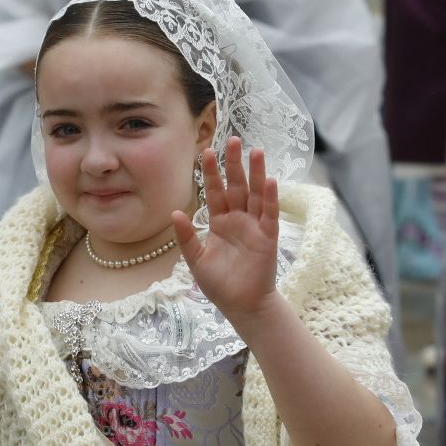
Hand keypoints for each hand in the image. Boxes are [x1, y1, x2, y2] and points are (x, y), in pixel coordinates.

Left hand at [174, 137, 279, 322]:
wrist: (241, 306)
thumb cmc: (220, 284)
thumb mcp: (196, 260)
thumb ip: (186, 237)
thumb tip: (174, 213)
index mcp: (220, 222)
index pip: (215, 192)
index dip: (212, 173)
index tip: (206, 151)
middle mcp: (239, 219)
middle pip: (237, 186)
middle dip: (235, 164)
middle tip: (233, 140)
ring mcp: (255, 226)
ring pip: (256, 194)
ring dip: (256, 173)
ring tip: (256, 151)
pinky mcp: (268, 237)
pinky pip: (270, 214)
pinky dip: (271, 198)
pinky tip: (270, 180)